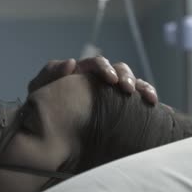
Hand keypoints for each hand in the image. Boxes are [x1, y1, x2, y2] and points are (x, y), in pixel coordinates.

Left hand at [28, 57, 157, 103]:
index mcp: (81, 72)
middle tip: (126, 89)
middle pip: (118, 69)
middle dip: (125, 76)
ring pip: (130, 81)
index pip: (96, 64)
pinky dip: (147, 94)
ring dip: (138, 85)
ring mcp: (109, 92)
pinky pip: (136, 96)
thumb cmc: (41, 106)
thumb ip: (50, 74)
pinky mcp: (118, 105)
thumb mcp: (39, 90)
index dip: (104, 68)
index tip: (110, 79)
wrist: (44, 129)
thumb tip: (71, 62)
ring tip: (143, 96)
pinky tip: (152, 101)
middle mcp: (97, 79)